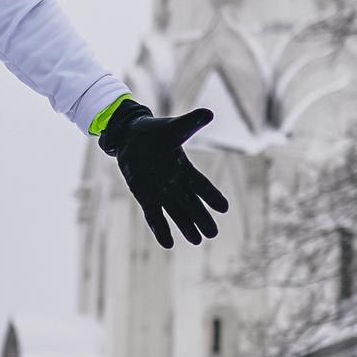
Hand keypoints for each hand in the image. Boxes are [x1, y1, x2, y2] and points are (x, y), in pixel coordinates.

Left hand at [99, 101, 230, 247]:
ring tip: (196, 240)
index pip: (202, 185)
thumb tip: (209, 113)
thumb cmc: (155, 132)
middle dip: (201, 218)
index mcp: (184, 169)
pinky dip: (160, 229)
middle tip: (212, 233)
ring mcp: (160, 191)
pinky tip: (168, 243)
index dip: (212, 196)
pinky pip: (154, 215)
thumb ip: (191, 123)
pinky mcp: (145, 196)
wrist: (131, 137)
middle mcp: (175, 183)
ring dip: (185, 226)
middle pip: (191, 204)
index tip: (224, 208)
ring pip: (176, 213)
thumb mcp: (174, 128)